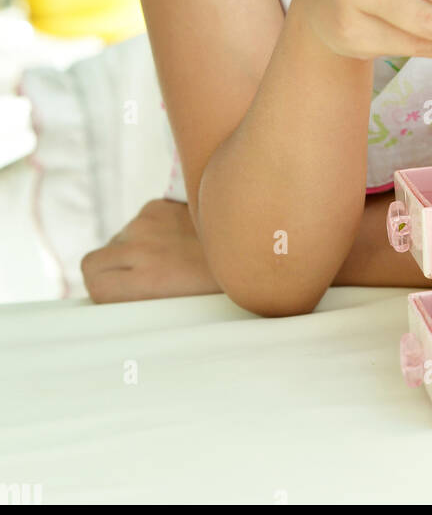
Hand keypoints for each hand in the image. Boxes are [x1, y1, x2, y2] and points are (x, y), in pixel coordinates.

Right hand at [80, 198, 221, 303]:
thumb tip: (123, 310)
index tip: (118, 297)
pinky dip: (151, 231)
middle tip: (137, 281)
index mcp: (145, 281)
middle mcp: (139, 248)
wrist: (256, 242)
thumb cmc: (219, 287)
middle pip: (95, 261)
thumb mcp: (179, 308)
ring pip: (119, 240)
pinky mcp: (159, 204)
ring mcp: (147, 222)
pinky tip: (178, 239)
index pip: (91, 279)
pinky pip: (139, 222)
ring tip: (169, 259)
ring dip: (133, 250)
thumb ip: (144, 303)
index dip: (102, 290)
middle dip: (109, 271)